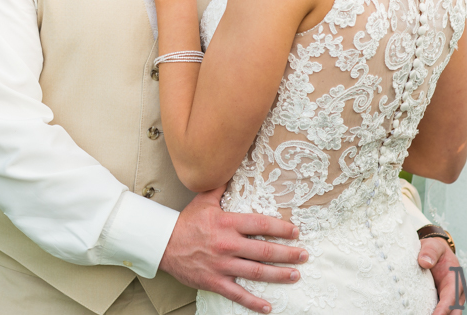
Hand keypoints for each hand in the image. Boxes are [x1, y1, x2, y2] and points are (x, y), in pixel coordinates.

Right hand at [159, 186, 307, 313]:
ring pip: (256, 272)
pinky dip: (253, 302)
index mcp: (227, 223)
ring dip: (278, 275)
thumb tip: (230, 166)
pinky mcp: (214, 281)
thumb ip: (220, 186)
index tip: (295, 232)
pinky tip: (268, 306)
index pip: (260, 224)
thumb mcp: (203, 200)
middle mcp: (227, 245)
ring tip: (295, 275)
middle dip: (287, 253)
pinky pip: (237, 294)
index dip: (281, 228)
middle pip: (264, 251)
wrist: (163, 244)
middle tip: (304, 255)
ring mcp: (222, 265)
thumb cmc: (185, 222)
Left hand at [418, 237, 462, 314]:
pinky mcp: (441, 301)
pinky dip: (433, 314)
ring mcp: (449, 298)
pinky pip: (439, 311)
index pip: (451, 298)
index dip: (444, 309)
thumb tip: (424, 262)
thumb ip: (430, 252)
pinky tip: (418, 313)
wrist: (436, 252)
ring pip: (448, 314)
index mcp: (456, 279)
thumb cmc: (435, 250)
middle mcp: (456, 292)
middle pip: (453, 312)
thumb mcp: (433, 246)